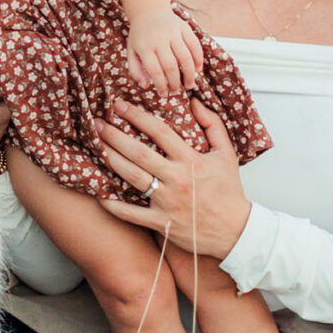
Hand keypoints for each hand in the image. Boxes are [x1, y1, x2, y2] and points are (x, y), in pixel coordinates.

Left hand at [97, 99, 252, 258]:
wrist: (235, 231)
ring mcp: (167, 201)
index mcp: (191, 160)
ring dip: (112, 161)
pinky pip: (132, 214)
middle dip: (115, 136)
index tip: (119, 106)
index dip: (137, 116)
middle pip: (139, 153)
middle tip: (97, 125)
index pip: (159, 131)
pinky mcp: (162, 222)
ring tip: (97, 148)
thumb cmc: (229, 192)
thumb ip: (213, 124)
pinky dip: (114, 206)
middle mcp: (177, 178)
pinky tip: (99, 195)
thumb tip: (196, 102)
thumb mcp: (227, 154)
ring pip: (133, 177)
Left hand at [124, 7, 204, 92]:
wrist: (148, 10)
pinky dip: (198, 59)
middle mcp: (159, 38)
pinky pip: (195, 45)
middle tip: (177, 91)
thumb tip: (146, 85)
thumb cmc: (140, 36)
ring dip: (189, 74)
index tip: (164, 94)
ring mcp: (173, 32)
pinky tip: (198, 69)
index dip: (161, 85)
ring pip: (185, 57)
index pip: (155, 70)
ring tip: (189, 84)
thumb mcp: (131, 51)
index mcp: (144, 46)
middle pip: (171, 65)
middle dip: (175, 82)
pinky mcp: (184, 27)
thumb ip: (135, 70)